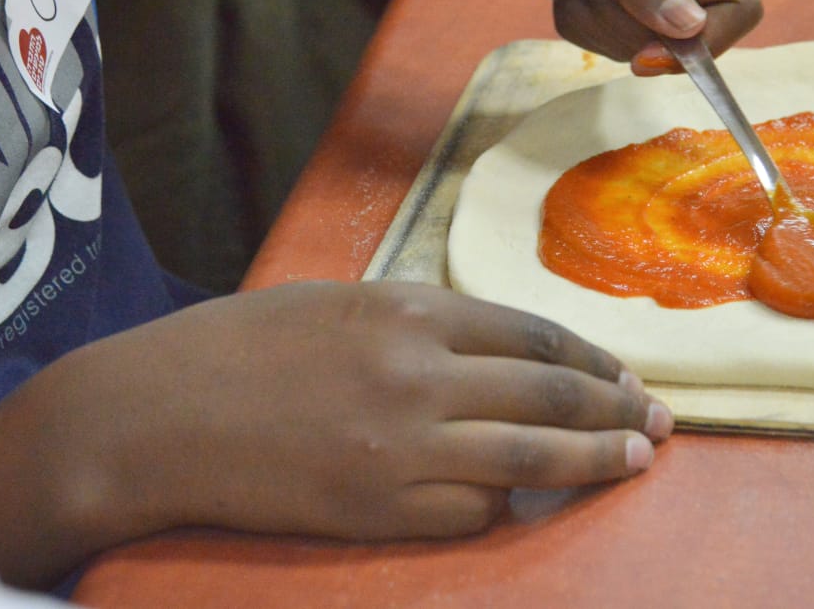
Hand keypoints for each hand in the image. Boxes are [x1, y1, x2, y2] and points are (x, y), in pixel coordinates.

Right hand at [66, 282, 672, 545]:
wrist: (152, 415)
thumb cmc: (235, 347)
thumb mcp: (336, 302)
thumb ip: (417, 321)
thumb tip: (487, 347)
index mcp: (409, 310)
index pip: (533, 332)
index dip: (591, 355)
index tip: (626, 373)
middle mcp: (419, 373)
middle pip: (549, 389)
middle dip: (615, 406)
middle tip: (661, 421)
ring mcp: (401, 445)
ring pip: (529, 454)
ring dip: (593, 458)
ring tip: (636, 460)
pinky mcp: (376, 508)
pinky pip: (469, 510)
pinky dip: (502, 503)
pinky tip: (524, 500)